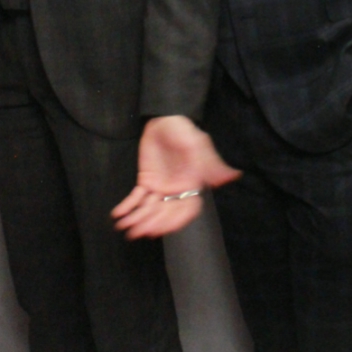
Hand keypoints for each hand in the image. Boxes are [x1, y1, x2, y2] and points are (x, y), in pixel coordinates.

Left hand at [111, 115, 240, 238]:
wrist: (164, 119)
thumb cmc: (183, 130)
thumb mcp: (197, 144)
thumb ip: (210, 163)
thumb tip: (232, 177)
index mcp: (191, 184)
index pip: (185, 211)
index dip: (172, 223)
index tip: (158, 230)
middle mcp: (177, 189)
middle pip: (165, 213)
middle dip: (150, 223)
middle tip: (135, 231)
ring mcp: (161, 187)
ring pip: (150, 208)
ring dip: (137, 218)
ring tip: (123, 225)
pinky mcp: (147, 181)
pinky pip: (137, 197)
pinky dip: (128, 206)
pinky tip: (119, 213)